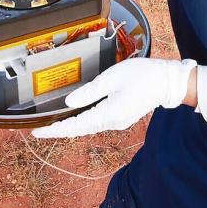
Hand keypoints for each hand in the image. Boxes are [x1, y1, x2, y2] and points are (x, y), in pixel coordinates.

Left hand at [32, 58, 196, 138]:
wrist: (168, 82)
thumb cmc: (143, 75)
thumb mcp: (112, 78)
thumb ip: (89, 92)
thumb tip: (68, 103)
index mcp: (109, 114)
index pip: (76, 125)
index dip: (55, 130)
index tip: (37, 132)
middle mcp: (112, 122)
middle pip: (80, 129)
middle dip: (60, 130)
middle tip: (39, 130)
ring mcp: (118, 121)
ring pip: (88, 127)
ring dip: (71, 126)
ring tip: (53, 124)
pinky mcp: (122, 117)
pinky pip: (97, 122)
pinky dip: (83, 121)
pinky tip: (75, 117)